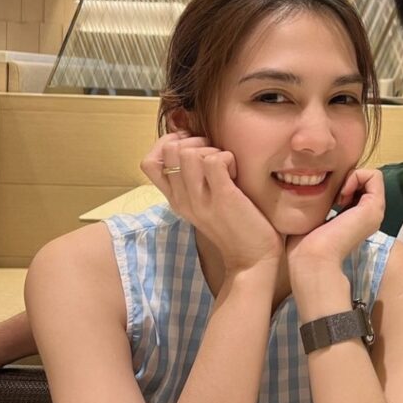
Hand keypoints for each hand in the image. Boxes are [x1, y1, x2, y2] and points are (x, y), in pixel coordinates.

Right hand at [141, 132, 282, 272]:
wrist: (253, 260)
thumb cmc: (235, 226)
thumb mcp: (204, 204)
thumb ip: (193, 181)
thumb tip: (192, 147)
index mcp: (176, 200)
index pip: (149, 162)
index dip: (170, 144)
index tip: (193, 149)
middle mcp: (182, 199)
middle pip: (170, 150)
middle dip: (195, 143)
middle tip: (214, 156)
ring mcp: (200, 200)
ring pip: (188, 153)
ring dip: (212, 151)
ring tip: (226, 167)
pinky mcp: (222, 198)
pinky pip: (214, 160)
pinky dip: (228, 158)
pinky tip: (236, 173)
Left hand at [286, 168, 384, 273]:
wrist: (312, 259)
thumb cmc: (304, 243)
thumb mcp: (313, 216)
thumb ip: (321, 202)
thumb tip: (312, 184)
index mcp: (357, 219)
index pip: (356, 187)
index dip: (340, 183)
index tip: (326, 198)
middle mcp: (369, 216)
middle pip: (364, 180)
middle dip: (346, 178)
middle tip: (332, 195)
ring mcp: (375, 212)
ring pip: (371, 176)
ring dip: (351, 176)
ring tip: (337, 194)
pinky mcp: (375, 207)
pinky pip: (374, 176)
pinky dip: (357, 175)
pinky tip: (342, 192)